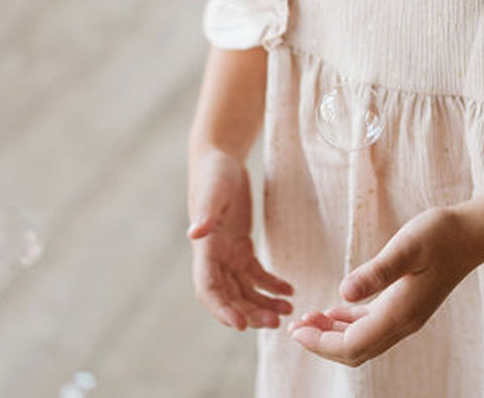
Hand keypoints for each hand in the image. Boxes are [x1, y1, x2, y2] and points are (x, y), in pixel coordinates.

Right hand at [188, 148, 294, 330]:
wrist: (220, 159)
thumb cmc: (213, 173)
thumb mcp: (212, 190)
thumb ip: (204, 212)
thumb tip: (194, 235)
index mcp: (204, 248)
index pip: (209, 289)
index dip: (222, 310)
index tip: (240, 325)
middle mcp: (213, 257)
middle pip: (230, 295)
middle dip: (250, 312)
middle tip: (276, 322)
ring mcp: (227, 254)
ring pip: (244, 289)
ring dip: (263, 303)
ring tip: (287, 311)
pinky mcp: (240, 246)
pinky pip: (255, 273)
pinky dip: (270, 284)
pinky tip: (289, 291)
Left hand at [288, 206, 483, 366]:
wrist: (473, 233)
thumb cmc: (440, 234)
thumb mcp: (406, 246)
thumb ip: (377, 272)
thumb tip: (343, 292)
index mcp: (399, 314)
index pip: (351, 345)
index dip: (320, 343)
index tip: (296, 330)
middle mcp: (403, 323)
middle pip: (355, 351)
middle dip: (323, 343)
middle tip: (296, 326)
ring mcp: (407, 317)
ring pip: (364, 340)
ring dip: (335, 334)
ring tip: (309, 319)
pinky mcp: (409, 306)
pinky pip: (374, 326)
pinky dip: (351, 323)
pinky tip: (337, 310)